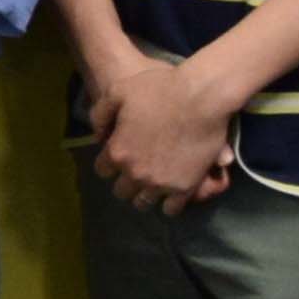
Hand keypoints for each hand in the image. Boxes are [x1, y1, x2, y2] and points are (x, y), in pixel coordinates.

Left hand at [88, 56, 235, 212]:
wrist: (202, 95)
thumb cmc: (160, 88)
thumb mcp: (118, 91)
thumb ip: (101, 114)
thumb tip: (97, 136)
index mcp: (117, 152)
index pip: (102, 171)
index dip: (109, 163)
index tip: (119, 157)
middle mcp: (135, 173)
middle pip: (121, 191)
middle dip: (125, 181)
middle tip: (136, 171)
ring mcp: (160, 183)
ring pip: (143, 203)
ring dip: (144, 194)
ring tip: (152, 184)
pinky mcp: (185, 187)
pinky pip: (171, 209)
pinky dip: (169, 204)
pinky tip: (171, 193)